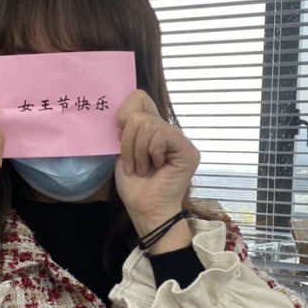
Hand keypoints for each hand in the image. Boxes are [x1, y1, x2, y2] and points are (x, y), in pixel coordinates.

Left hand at [115, 90, 199, 250]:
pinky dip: (151, 153)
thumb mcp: (122, 152)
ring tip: (144, 169)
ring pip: (147, 125)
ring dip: (138, 152)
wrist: (146, 209)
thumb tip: (122, 113)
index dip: (125, 113)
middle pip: (139, 113)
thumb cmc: (135, 186)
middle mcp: (168, 130)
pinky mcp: (187, 150)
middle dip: (128, 142)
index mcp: (153, 128)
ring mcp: (179, 140)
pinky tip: (157, 167)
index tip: (119, 136)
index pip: (139, 97)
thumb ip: (125, 129)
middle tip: (134, 164)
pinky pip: (161, 136)